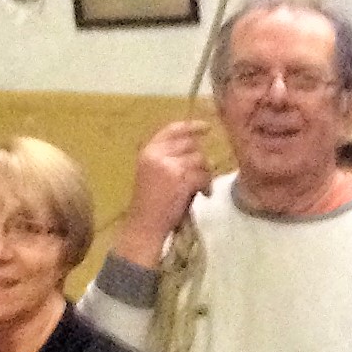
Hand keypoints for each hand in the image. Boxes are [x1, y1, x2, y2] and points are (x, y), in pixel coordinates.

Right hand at [108, 120, 212, 265]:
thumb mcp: (153, 173)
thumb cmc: (151, 202)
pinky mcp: (181, 180)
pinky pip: (203, 176)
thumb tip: (196, 149)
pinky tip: (203, 195)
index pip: (172, 129)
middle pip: (191, 144)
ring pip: (200, 159)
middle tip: (202, 173)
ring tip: (202, 187)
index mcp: (148, 151)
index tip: (206, 127)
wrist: (145, 224)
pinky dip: (206, 186)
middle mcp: (157, 154)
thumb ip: (169, 158)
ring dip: (206, 173)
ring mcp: (169, 166)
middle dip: (201, 159)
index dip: (190, 126)